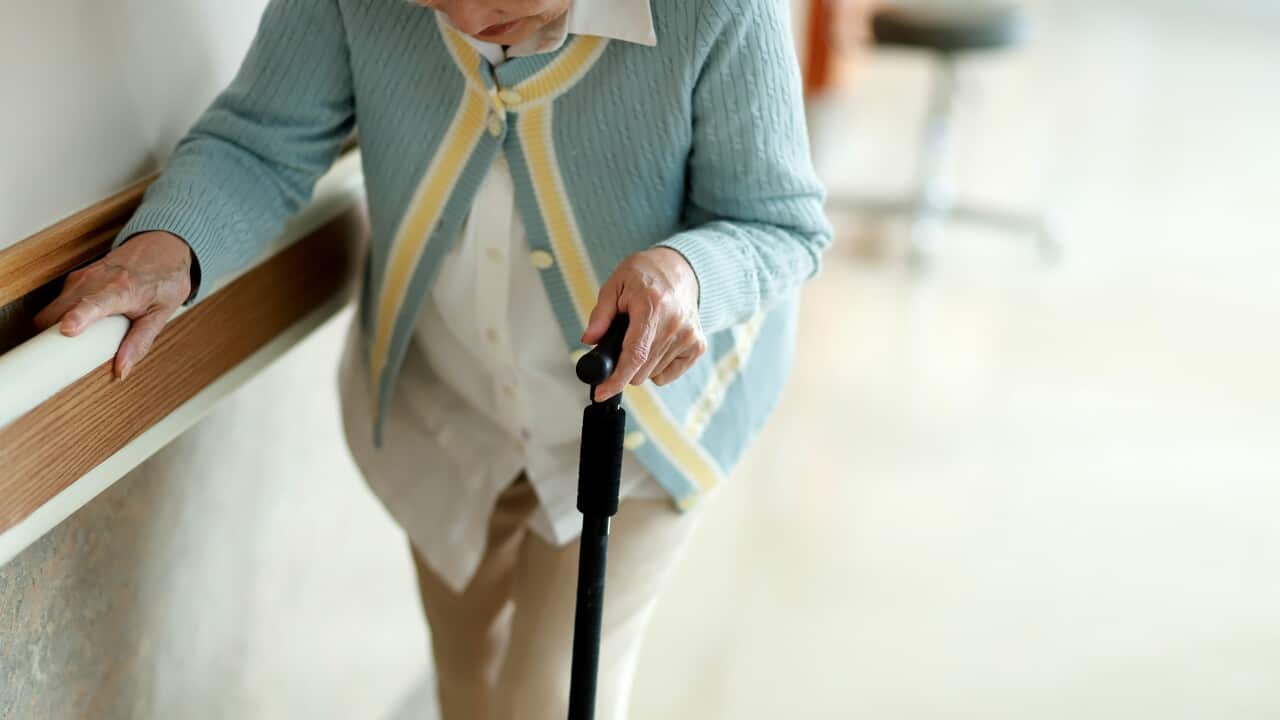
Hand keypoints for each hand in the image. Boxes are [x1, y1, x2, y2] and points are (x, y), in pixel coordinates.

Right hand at [33, 231, 193, 379]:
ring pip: (53, 308)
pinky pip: (59, 302)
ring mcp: (82, 277)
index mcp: (121, 289)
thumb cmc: (165, 279)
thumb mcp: (161, 313)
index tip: (67, 329)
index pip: (95, 304)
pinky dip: (62, 315)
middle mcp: (95, 281)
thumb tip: (122, 369)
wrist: (162, 247)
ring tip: (76, 340)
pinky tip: (80, 322)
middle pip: (59, 312)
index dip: (78, 317)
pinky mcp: (76, 278)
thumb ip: (140, 341)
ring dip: (57, 326)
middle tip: (68, 356)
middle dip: (55, 335)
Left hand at [582, 247, 705, 401]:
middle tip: (621, 343)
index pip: (634, 354)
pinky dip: (657, 366)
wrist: (679, 269)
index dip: (616, 378)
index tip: (601, 393)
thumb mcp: (615, 285)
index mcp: (652, 307)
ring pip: (653, 374)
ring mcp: (689, 336)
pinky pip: (668, 374)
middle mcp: (674, 324)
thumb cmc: (644, 276)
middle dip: (624, 365)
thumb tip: (589, 340)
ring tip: (643, 336)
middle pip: (642, 370)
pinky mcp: (698, 345)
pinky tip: (657, 344)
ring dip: (641, 364)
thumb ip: (601, 314)